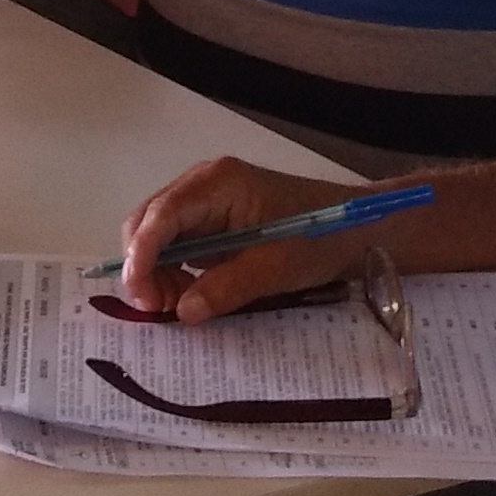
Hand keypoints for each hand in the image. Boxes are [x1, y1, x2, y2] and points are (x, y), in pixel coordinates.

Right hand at [118, 154, 366, 318]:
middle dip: (144, 266)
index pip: (163, 214)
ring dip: (156, 274)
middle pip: (149, 222)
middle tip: (157, 309)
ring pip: (157, 237)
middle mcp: (203, 185)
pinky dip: (172, 274)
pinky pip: (176, 246)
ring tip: (176, 307)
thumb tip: (181, 312)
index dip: (142, 254)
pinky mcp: (211, 223)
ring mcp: (205, 203)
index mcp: (219, 183)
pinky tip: (186, 297)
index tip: (140, 294)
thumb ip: (227, 287)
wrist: (355, 229)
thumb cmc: (320, 237)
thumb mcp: (276, 267)